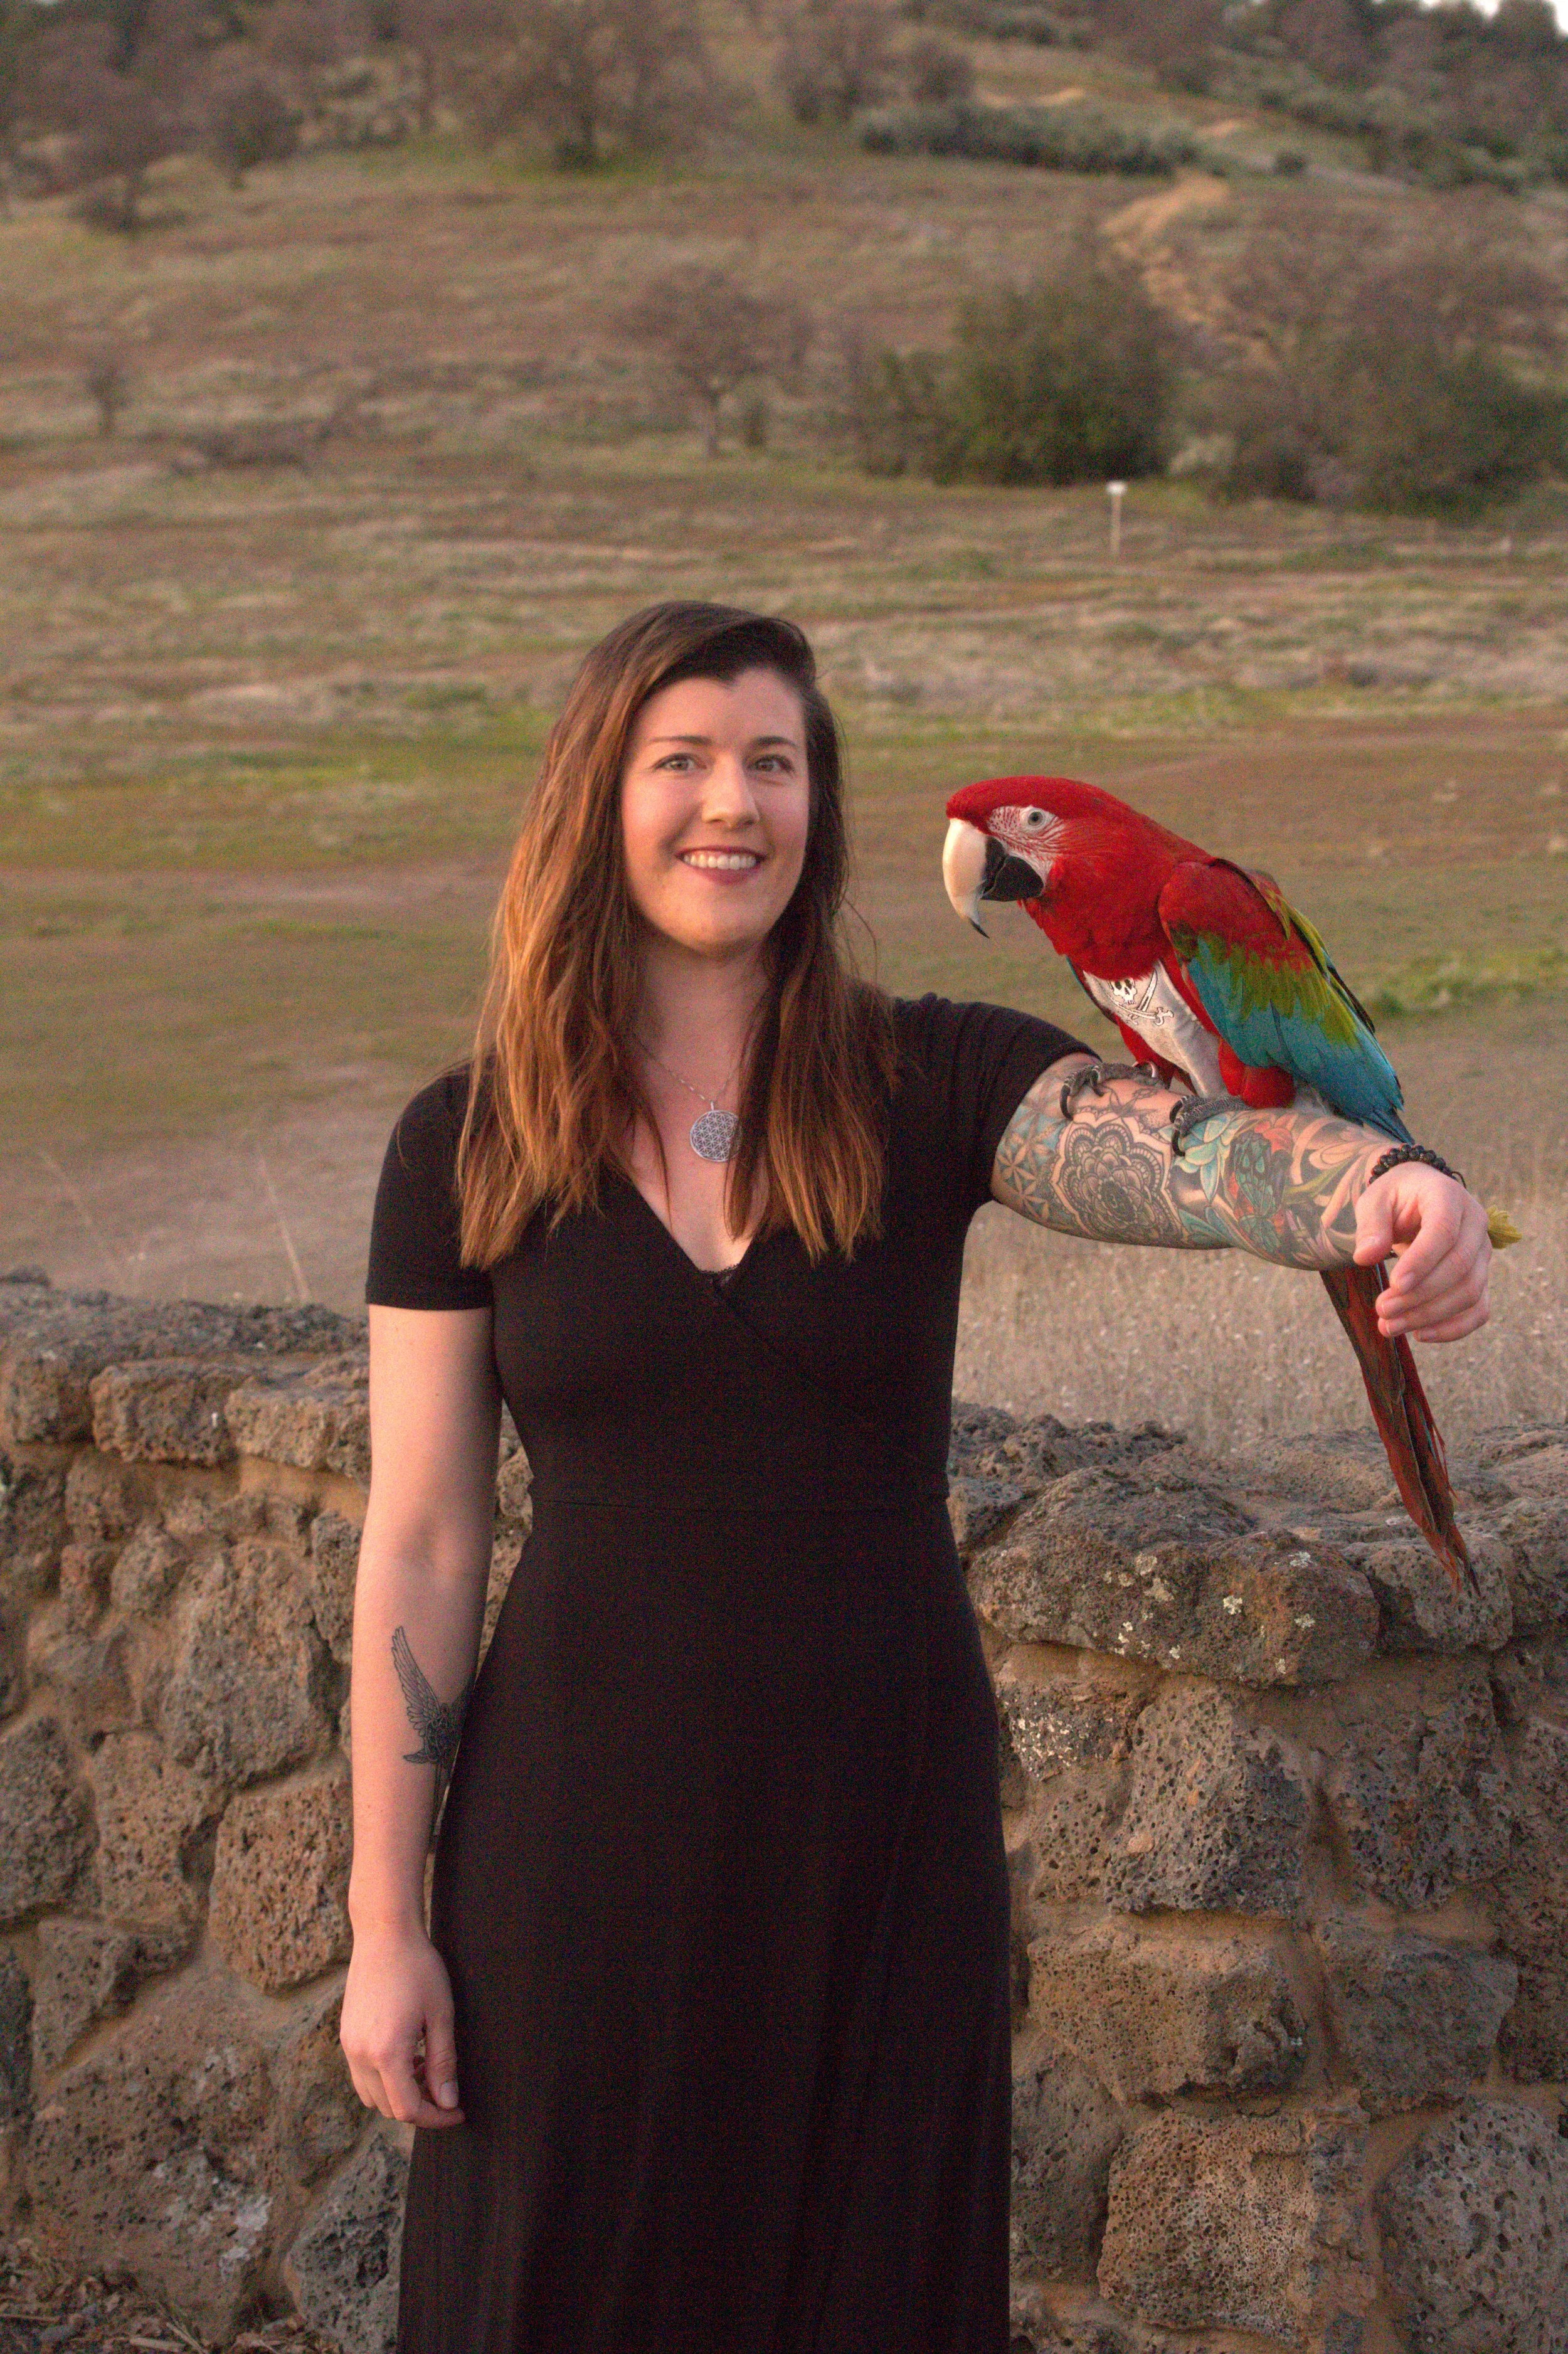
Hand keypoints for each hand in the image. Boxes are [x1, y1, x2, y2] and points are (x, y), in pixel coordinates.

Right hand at [341, 1923, 464, 2128]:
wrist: (385, 1935)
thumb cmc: (418, 1969)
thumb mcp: (440, 2015)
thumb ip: (443, 2063)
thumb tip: (448, 2102)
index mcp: (386, 2053)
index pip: (409, 2109)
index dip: (436, 2117)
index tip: (458, 2110)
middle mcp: (361, 2056)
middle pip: (389, 2108)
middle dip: (420, 2107)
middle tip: (446, 2090)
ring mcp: (349, 2047)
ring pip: (372, 2096)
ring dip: (400, 2094)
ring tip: (426, 2068)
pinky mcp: (346, 2036)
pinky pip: (362, 2076)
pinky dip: (384, 2079)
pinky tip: (407, 2054)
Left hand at [1353, 1164, 1490, 1341]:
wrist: (1417, 1198)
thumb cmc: (1395, 1199)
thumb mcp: (1375, 1201)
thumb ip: (1371, 1226)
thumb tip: (1365, 1257)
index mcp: (1448, 1197)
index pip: (1444, 1231)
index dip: (1422, 1261)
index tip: (1394, 1285)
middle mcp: (1475, 1224)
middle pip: (1459, 1267)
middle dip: (1419, 1295)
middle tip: (1382, 1310)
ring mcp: (1482, 1253)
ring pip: (1470, 1292)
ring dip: (1430, 1316)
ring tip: (1390, 1326)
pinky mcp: (1481, 1277)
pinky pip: (1478, 1309)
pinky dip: (1453, 1328)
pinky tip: (1420, 1334)